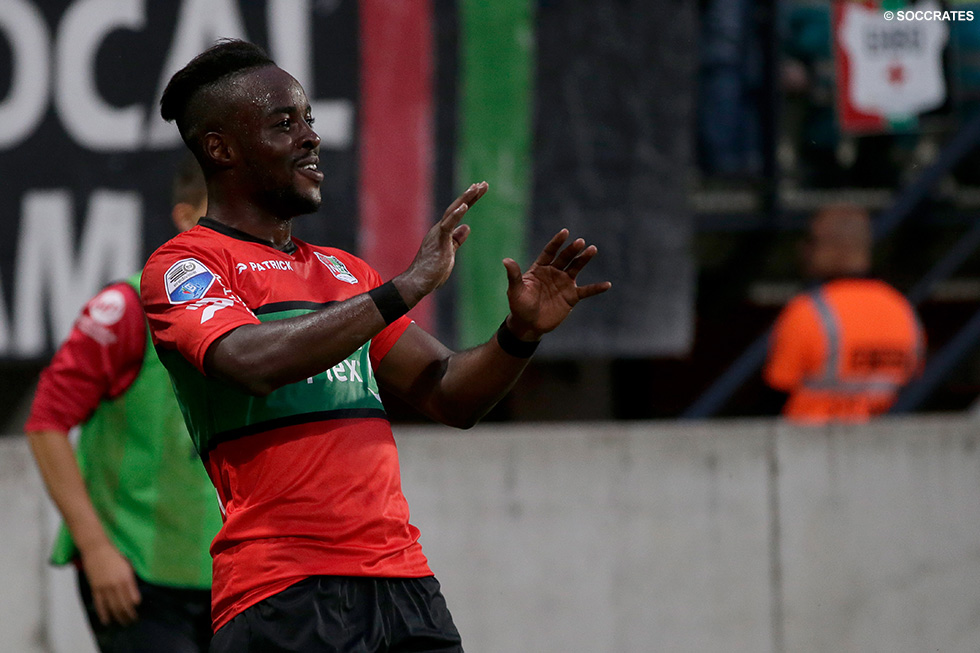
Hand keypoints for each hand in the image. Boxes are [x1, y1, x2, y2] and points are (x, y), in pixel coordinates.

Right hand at [79, 543, 140, 625]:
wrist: (97, 549)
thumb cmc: (115, 554)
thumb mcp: (128, 564)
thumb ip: (131, 578)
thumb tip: (135, 590)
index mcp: (126, 577)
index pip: (132, 597)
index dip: (135, 607)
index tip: (137, 612)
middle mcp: (116, 584)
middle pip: (123, 605)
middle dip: (128, 615)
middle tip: (132, 621)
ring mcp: (104, 587)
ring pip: (112, 607)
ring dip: (118, 617)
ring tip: (123, 623)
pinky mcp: (95, 588)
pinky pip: (99, 604)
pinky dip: (103, 614)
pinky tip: (107, 621)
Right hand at [395, 182, 487, 303]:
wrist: (418, 282)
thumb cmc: (432, 270)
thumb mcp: (450, 252)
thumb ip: (457, 240)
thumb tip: (466, 227)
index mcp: (444, 231)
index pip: (459, 212)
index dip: (470, 200)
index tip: (480, 189)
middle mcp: (440, 228)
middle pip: (457, 207)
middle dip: (471, 195)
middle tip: (483, 183)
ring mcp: (438, 234)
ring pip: (452, 211)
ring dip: (465, 199)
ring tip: (476, 187)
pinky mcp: (438, 241)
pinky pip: (447, 225)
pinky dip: (455, 214)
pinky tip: (464, 205)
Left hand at [504, 229, 610, 339]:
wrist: (528, 324)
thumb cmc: (519, 306)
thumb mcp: (516, 290)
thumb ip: (514, 275)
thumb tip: (506, 260)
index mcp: (540, 268)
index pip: (550, 252)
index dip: (557, 242)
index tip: (565, 232)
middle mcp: (554, 273)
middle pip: (565, 258)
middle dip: (572, 250)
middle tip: (580, 242)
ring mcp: (564, 284)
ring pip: (576, 268)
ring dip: (584, 259)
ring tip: (592, 249)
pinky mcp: (571, 297)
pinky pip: (586, 291)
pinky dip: (596, 288)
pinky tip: (607, 284)